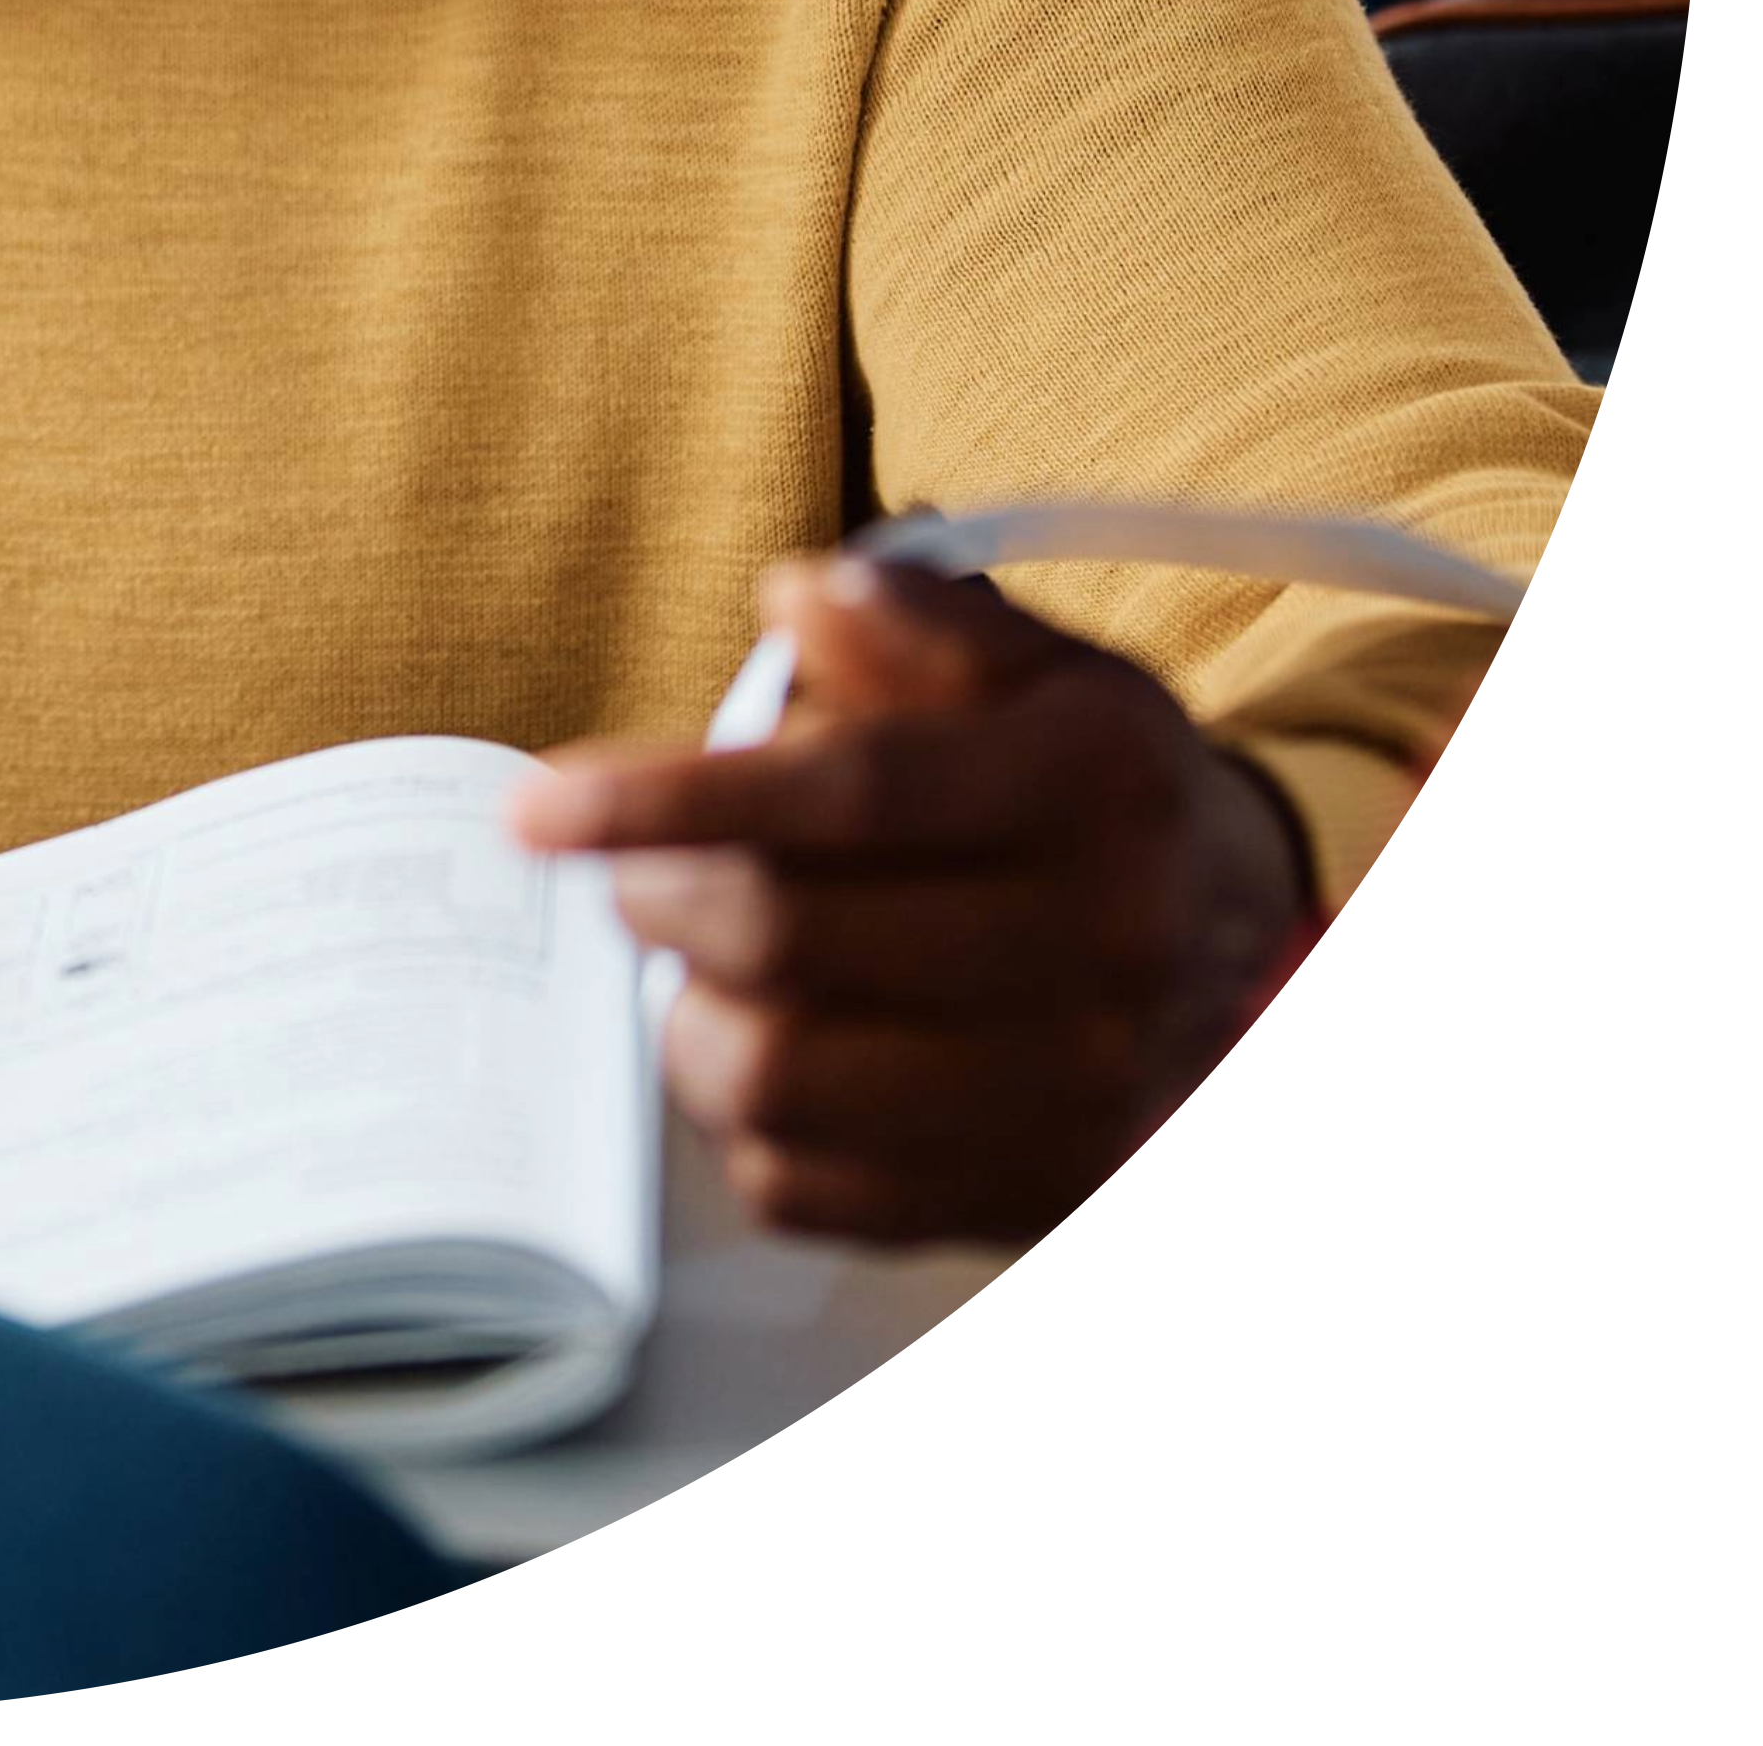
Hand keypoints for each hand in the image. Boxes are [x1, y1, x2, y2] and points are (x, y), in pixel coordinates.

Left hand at [510, 558, 1313, 1245]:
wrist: (1262, 962)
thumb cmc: (1103, 795)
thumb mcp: (1046, 672)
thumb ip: (920, 624)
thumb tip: (799, 597)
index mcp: (1085, 793)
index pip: (843, 796)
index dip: (668, 797)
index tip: (536, 808)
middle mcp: (1092, 950)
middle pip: (789, 941)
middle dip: (654, 896)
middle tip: (624, 873)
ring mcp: (1068, 1095)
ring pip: (781, 1079)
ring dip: (684, 1014)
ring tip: (686, 960)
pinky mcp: (1030, 1199)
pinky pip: (811, 1187)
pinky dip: (739, 1120)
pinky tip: (757, 1046)